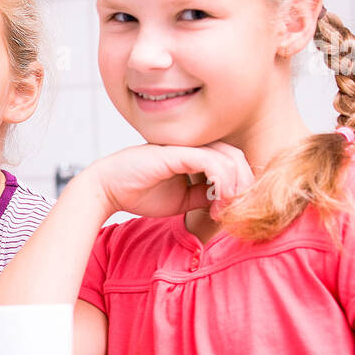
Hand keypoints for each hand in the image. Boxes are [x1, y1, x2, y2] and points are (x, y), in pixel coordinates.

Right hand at [87, 141, 255, 219]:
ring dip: (236, 185)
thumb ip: (203, 196)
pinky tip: (218, 199)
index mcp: (195, 154)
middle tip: (241, 209)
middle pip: (237, 156)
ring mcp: (186, 146)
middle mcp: (194, 145)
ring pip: (230, 157)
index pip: (232, 161)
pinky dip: (222, 181)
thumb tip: (225, 201)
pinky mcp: (178, 152)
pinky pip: (211, 162)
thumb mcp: (182, 199)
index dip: (242, 183)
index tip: (237, 209)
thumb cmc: (139, 192)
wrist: (108, 188)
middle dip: (246, 184)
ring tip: (229, 207)